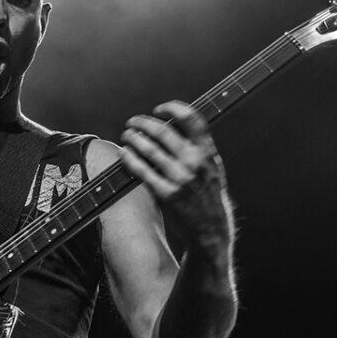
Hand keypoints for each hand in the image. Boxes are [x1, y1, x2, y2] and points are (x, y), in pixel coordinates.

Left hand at [120, 101, 231, 245]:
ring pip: (150, 149)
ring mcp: (180, 178)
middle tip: (133, 122)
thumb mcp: (212, 168)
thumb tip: (172, 126)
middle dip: (143, 123)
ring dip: (133, 138)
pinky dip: (130, 158)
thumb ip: (197, 148)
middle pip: (163, 131)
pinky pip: (142, 171)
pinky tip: (124, 153)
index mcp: (208, 152)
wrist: (210, 229)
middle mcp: (195, 162)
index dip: (172, 108)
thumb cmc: (208, 195)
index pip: (191, 119)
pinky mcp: (167, 194)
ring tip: (127, 135)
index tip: (159, 109)